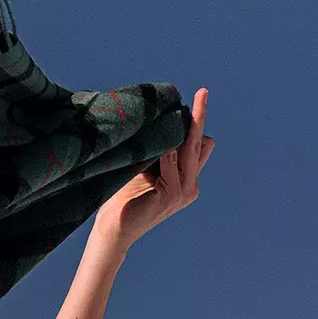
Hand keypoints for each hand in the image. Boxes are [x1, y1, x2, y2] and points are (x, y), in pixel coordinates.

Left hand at [92, 86, 213, 252]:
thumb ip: (158, 149)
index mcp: (186, 179)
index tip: (200, 95)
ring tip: (159, 126)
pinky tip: (159, 151)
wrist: (114, 227)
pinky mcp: (172, 196)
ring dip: (174, 138)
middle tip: (203, 91)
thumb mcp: (144, 166)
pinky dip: (165, 157)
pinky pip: (171, 165)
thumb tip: (163, 120)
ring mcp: (184, 192)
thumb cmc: (123, 196)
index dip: (198, 121)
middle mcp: (190, 186)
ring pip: (188, 152)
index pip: (200, 144)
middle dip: (199, 117)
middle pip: (199, 143)